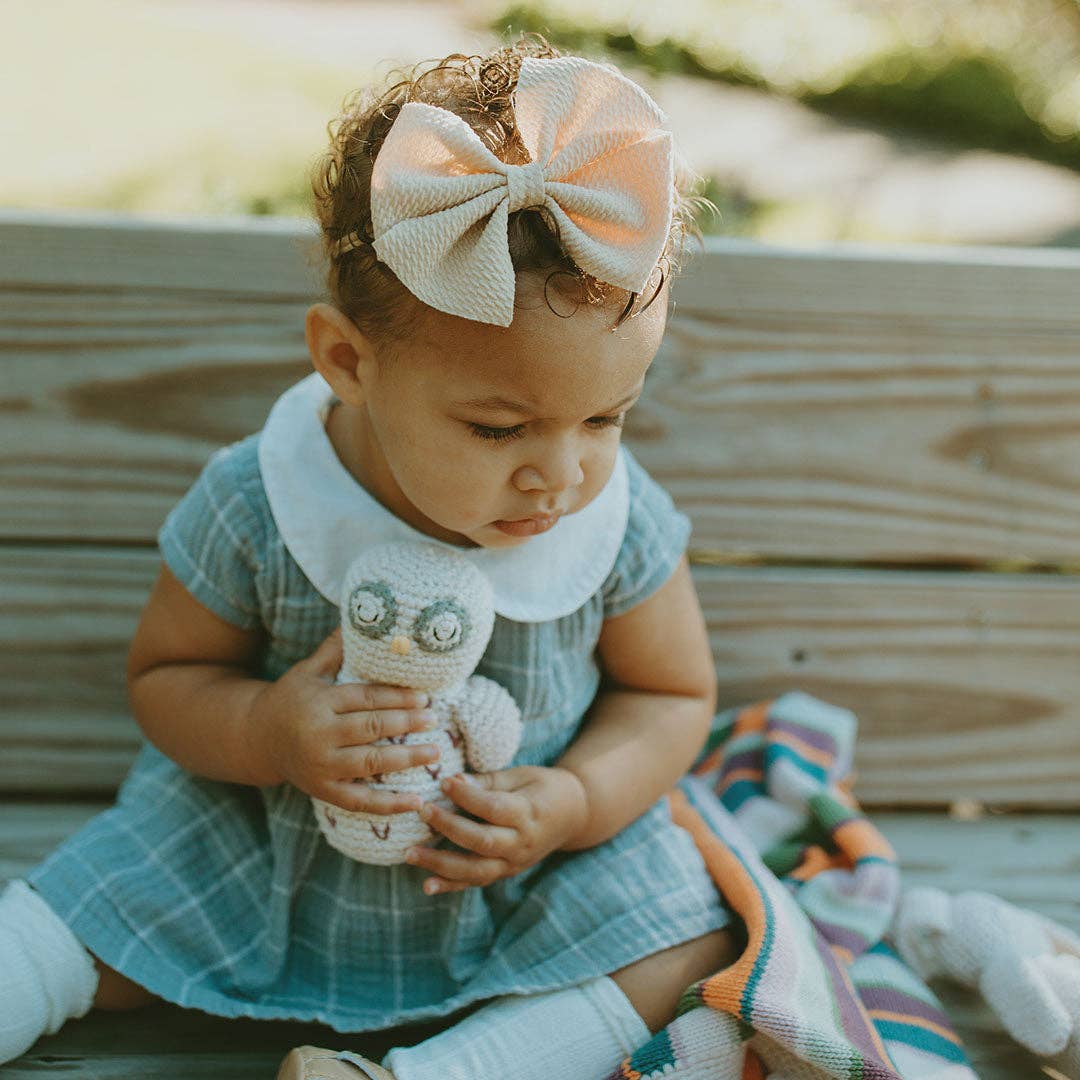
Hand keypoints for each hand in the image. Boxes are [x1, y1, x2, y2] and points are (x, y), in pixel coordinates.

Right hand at [249, 626, 441, 813]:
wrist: (255, 739)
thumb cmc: (290, 699)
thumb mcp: (309, 670)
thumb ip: (335, 648)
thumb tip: (357, 614)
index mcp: (320, 702)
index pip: (365, 698)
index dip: (397, 697)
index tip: (425, 697)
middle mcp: (319, 735)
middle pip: (371, 728)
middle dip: (406, 723)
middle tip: (435, 719)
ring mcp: (321, 766)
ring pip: (370, 763)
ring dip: (405, 759)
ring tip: (434, 752)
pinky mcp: (324, 791)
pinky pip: (360, 801)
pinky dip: (389, 805)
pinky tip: (416, 802)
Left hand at [404, 765, 588, 894]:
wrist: (573, 814)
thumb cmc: (543, 787)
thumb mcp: (521, 775)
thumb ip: (488, 782)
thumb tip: (453, 782)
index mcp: (528, 813)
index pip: (493, 807)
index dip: (467, 796)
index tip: (443, 782)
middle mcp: (521, 843)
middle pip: (482, 841)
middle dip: (449, 827)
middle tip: (422, 811)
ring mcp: (514, 862)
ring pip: (476, 869)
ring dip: (441, 864)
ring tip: (411, 854)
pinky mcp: (506, 873)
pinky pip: (476, 882)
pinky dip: (451, 885)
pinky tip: (426, 884)